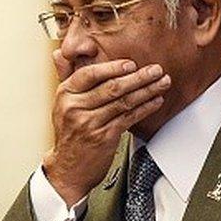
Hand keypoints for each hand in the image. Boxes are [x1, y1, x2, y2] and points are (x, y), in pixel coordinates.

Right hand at [43, 51, 169, 205]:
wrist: (68, 168)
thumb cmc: (70, 133)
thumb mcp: (62, 103)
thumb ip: (64, 76)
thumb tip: (58, 52)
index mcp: (65, 94)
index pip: (90, 74)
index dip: (113, 68)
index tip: (131, 64)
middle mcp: (75, 107)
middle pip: (112, 88)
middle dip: (138, 77)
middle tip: (156, 70)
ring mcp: (90, 123)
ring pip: (124, 102)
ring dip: (147, 91)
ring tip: (162, 83)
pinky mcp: (104, 137)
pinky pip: (129, 118)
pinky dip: (145, 108)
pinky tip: (156, 101)